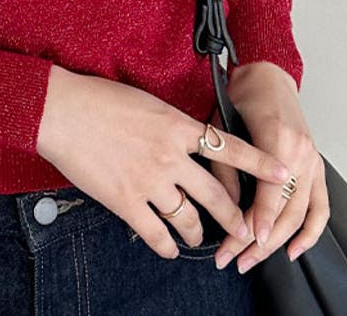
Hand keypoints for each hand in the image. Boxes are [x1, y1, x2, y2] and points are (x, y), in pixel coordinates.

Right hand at [35, 64, 294, 259]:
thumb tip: (185, 137)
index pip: (230, 147)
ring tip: (203, 238)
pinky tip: (169, 248)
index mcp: (177, 126)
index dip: (260, 164)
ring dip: (199, 232)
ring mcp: (148, 181)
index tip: (284, 174)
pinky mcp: (125, 201)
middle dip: (234, 215)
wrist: (63, 110)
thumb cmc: (99, 98)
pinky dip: (166, 245)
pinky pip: (155, 232)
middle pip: (214, 194)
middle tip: (246, 228)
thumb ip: (171, 123)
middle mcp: (170, 156)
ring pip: (188, 218)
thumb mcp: (146, 101)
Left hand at [207, 61, 329, 271]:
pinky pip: (321, 207)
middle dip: (258, 240)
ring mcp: (312, 161)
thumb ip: (225, 165)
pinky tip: (294, 251)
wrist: (268, 74)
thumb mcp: (222, 123)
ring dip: (278, 243)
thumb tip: (223, 205)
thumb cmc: (242, 93)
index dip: (255, 221)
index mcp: (278, 140)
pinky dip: (311, 232)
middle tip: (233, 259)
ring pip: (301, 215)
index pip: (269, 193)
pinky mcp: (316, 166)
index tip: (240, 245)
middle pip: (284, 211)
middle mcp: (301, 154)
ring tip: (252, 260)